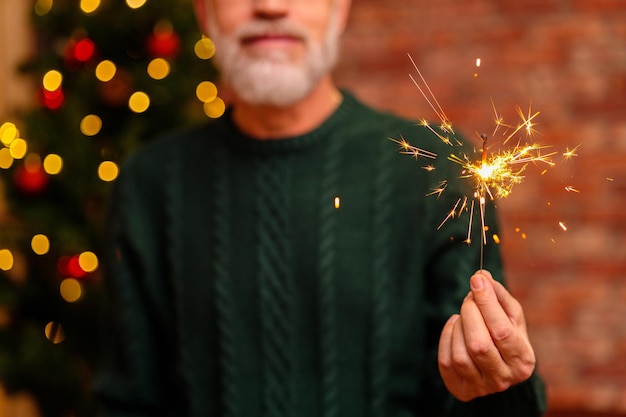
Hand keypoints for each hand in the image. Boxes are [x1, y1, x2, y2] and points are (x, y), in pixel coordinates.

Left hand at [437, 270, 535, 401]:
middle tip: (469, 298)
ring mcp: (481, 387)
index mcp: (523, 360)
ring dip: (458, 327)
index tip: (477, 280)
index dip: (487, 304)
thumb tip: (482, 276)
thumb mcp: (510, 316)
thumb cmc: (506, 336)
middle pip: (479, 345)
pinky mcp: (461, 389)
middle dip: (470, 314)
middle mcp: (504, 378)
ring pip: (461, 355)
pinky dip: (447, 338)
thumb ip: (498, 296)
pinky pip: (446, 362)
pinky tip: (455, 327)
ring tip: (464, 315)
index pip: (502, 331)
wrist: (498, 368)